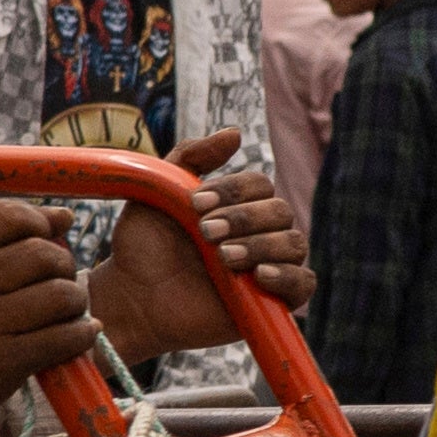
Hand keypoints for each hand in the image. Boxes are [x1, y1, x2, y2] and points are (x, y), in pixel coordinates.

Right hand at [0, 195, 94, 436]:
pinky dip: (82, 335)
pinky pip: (66, 337)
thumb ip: (0, 241)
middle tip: (57, 284)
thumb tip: (65, 216)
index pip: (12, 215)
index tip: (48, 240)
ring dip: (76, 304)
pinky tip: (75, 336)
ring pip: (63, 295)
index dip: (42, 223)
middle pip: (46, 255)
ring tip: (65, 313)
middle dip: (64, 268)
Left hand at [98, 129, 306, 357]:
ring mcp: (268, 268)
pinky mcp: (272, 304)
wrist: (131, 300)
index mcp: (236, 207)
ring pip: (295, 243)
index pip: (260, 185)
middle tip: (206, 233)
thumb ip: (191, 157)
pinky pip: (304, 283)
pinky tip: (258, 275)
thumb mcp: (157, 193)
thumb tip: (236, 133)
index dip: (233, 191)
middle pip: (281, 211)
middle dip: (244, 219)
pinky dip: (288, 276)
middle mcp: (258, 235)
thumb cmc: (142, 248)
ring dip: (260, 245)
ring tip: (223, 257)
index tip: (196, 204)